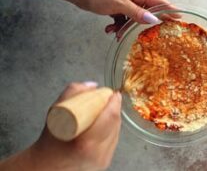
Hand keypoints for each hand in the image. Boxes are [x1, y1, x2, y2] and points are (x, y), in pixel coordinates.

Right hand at [0, 82, 121, 170]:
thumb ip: (73, 94)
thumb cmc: (50, 141)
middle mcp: (98, 153)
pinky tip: (104, 123)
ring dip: (113, 117)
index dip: (114, 102)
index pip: (110, 117)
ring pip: (117, 131)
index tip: (113, 93)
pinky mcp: (106, 162)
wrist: (47, 166)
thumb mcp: (56, 113)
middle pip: (116, 123)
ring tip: (105, 109)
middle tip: (109, 98)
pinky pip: (114, 139)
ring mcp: (104, 159)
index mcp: (86, 143)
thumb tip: (93, 86)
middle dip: (114, 107)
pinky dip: (111, 128)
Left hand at [72, 0, 168, 36]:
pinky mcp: (116, 8)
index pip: (158, 2)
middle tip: (156, 35)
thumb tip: (153, 19)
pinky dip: (117, 27)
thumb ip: (136, 13)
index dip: (169, 10)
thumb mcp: (118, 4)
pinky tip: (109, 30)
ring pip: (133, 19)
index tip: (180, 18)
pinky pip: (123, 20)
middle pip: (147, 12)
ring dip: (126, 28)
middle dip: (148, 24)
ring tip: (117, 33)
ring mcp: (125, 3)